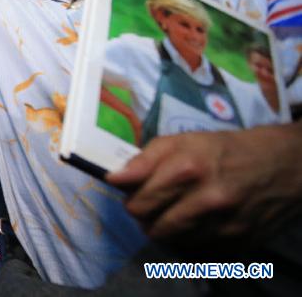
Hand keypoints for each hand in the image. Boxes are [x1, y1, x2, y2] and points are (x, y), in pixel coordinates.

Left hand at [106, 123, 301, 243]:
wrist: (283, 165)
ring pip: (173, 243)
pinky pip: (197, 254)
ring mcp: (225, 225)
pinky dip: (190, 243)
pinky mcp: (239, 244)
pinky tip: (197, 225)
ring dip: (168, 231)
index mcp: (188, 168)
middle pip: (153, 228)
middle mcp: (208, 199)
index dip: (132, 200)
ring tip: (177, 212)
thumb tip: (113, 178)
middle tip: (155, 205)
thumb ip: (144, 159)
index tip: (136, 194)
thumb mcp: (182, 141)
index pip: (139, 203)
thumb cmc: (224, 149)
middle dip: (147, 218)